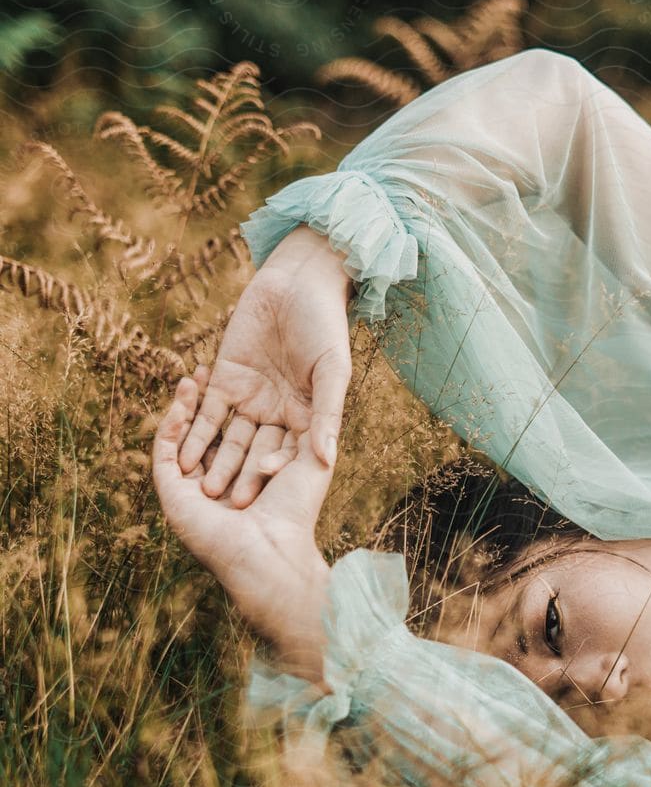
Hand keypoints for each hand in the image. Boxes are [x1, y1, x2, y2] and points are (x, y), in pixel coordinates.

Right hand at [155, 368, 334, 683]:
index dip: (241, 400)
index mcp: (252, 474)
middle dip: (207, 397)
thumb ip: (318, 429)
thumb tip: (319, 396)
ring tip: (192, 373)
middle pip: (211, 429)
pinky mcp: (173, 492)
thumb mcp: (313, 462)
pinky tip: (182, 396)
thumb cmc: (296, 513)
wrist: (267, 555)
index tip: (243, 372)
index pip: (243, 428)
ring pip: (186, 436)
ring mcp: (194, 486)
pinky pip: (166, 451)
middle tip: (205, 364)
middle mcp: (222, 478)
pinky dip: (171, 424)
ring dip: (187, 405)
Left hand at [177, 225, 353, 507]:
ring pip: (229, 438)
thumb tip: (326, 459)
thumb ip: (327, 415)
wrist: (297, 282)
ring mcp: (251, 398)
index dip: (273, 477)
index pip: (289, 456)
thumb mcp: (332, 372)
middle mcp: (279, 413)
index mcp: (308, 417)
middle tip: (222, 504)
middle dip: (239, 476)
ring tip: (198, 486)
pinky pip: (207, 412)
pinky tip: (181, 454)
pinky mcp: (224, 380)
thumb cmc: (325, 325)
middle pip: (256, 452)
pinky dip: (195, 432)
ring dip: (214, 461)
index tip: (260, 500)